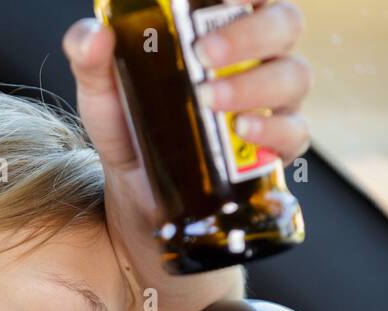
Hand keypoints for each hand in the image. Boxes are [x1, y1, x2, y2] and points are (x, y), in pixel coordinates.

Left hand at [62, 2, 311, 310]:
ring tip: (211, 101)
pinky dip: (273, 131)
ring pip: (295, 75)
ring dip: (257, 83)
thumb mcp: (103, 100)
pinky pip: (295, 134)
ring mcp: (270, 106)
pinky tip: (242, 133)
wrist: (141, 210)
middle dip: (250, 33)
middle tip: (206, 54)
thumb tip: (95, 34)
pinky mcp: (274, 154)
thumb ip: (92, 61)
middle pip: (284, 23)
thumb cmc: (132, 137)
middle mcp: (254, 61)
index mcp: (220, 31)